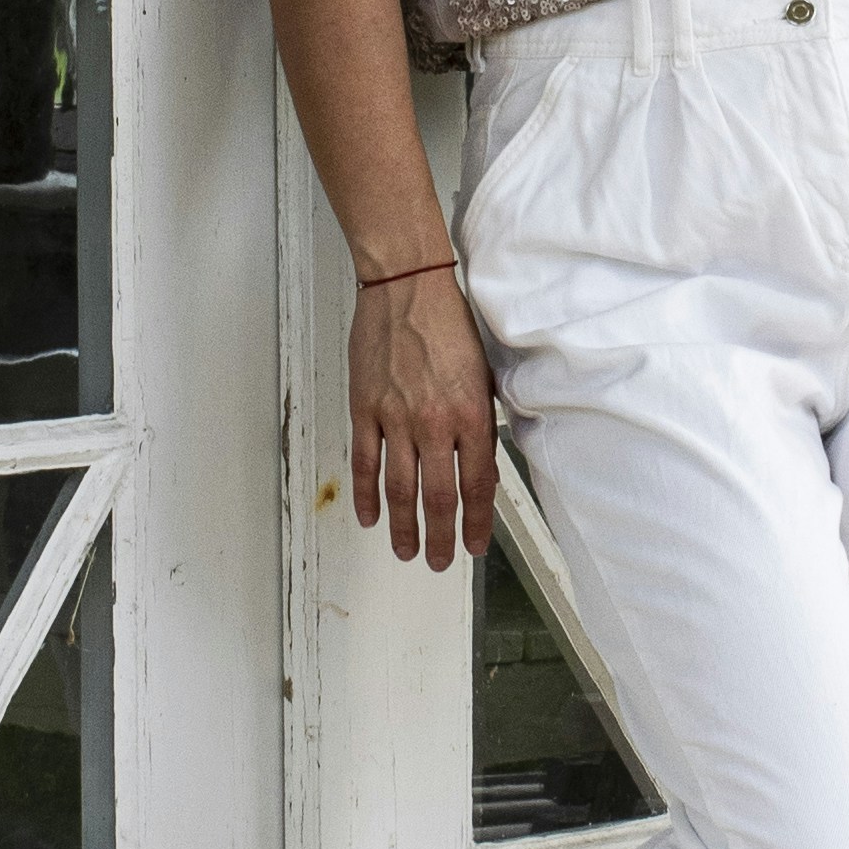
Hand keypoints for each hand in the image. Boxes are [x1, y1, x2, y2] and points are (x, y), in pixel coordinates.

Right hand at [350, 267, 498, 566]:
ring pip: (400, 489)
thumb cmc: (448, 323)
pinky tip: (370, 518)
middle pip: (439, 497)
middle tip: (439, 561)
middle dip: (440, 537)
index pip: (478, 484)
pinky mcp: (365, 409)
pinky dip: (366, 495)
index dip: (476, 522)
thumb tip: (481, 463)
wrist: (406, 287)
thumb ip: (480, 421)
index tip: (474, 545)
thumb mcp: (483, 374)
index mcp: (471, 414)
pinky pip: (365, 463)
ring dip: (404, 527)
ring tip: (407, 552)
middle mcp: (435, 423)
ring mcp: (396, 418)